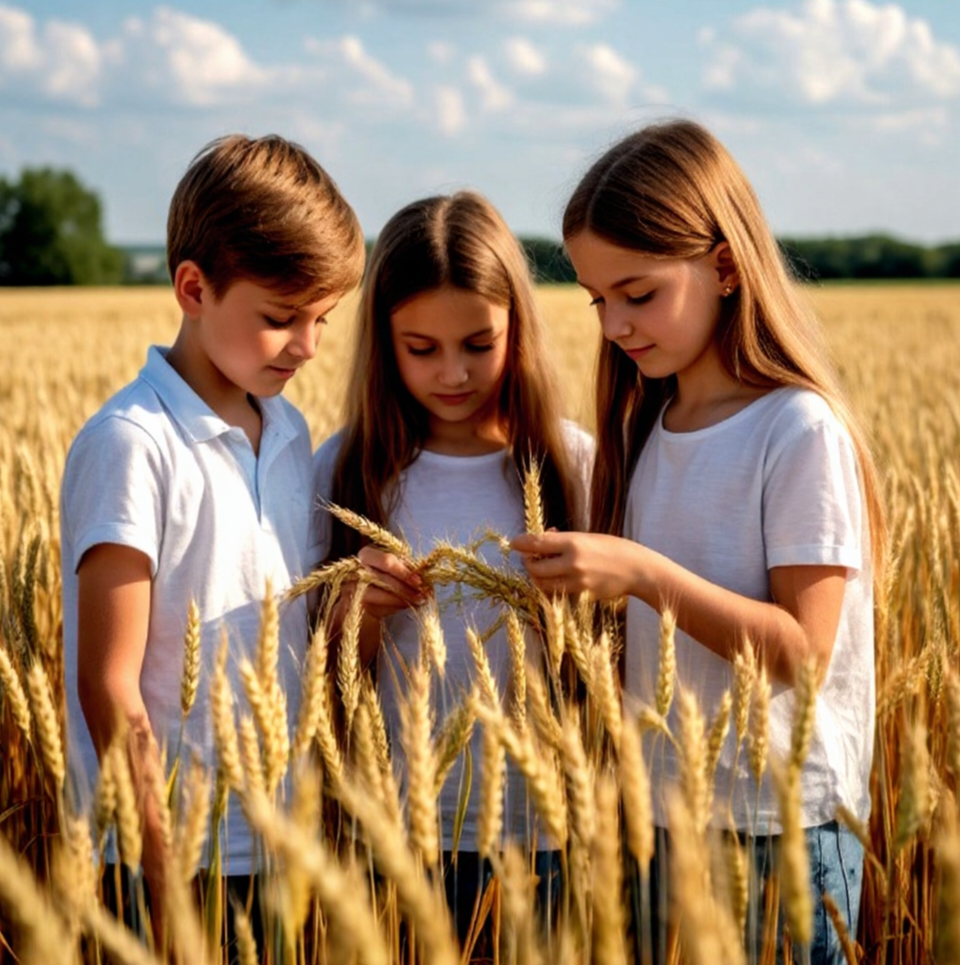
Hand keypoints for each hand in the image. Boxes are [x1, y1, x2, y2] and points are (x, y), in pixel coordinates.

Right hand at [349, 545, 428, 620]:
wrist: (361, 593)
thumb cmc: (382, 576)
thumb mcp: (394, 568)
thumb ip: (408, 571)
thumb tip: (428, 581)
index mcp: (368, 554)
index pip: (387, 561)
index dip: (404, 572)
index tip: (420, 582)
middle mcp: (356, 568)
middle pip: (384, 578)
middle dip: (406, 588)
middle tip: (422, 595)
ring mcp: (352, 586)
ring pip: (380, 594)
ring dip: (403, 599)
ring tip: (418, 601)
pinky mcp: (354, 603)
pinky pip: (377, 606)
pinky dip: (394, 606)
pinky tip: (405, 605)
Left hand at [511, 531, 647, 599]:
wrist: (637, 569)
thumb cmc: (613, 548)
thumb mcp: (588, 537)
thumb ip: (564, 540)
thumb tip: (542, 539)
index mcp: (573, 543)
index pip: (537, 543)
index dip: (522, 543)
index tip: (514, 543)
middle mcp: (572, 563)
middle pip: (535, 567)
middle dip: (528, 563)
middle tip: (529, 558)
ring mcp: (576, 582)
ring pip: (542, 584)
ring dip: (537, 577)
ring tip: (541, 568)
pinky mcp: (581, 595)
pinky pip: (557, 592)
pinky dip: (551, 586)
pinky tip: (556, 578)